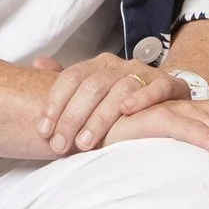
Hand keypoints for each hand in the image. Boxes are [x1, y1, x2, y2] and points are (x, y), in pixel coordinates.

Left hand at [34, 54, 186, 154]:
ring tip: (85, 144)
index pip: (71, 78)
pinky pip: (156, 88)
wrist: (167, 96)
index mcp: (98, 66)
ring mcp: (145, 74)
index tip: (43, 130)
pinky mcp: (169, 85)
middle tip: (60, 145)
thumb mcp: (93, 90)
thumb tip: (38, 63)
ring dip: (100, 118)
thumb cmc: (122, 100)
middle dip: (72, 117)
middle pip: (92, 86)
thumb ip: (66, 81)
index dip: (54, 103)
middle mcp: (120, 66)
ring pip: (119, 90)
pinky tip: (127, 112)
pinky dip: (141, 98)